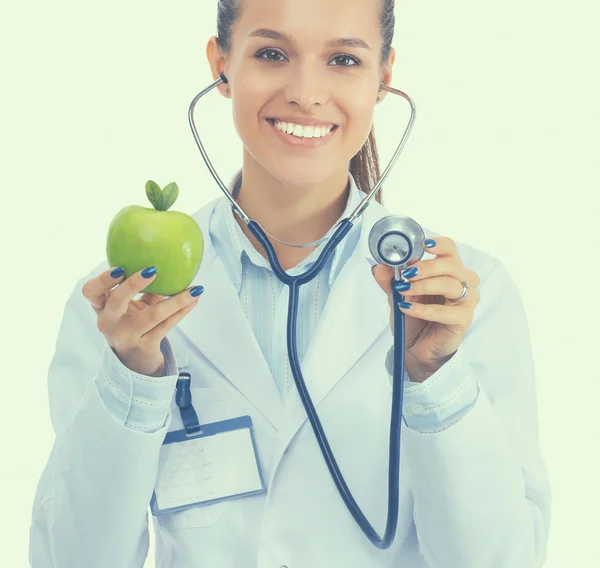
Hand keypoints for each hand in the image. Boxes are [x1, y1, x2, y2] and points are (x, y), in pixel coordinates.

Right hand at [82, 266, 203, 375]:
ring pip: (152, 315)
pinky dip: (182, 311)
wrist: (136, 362)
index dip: (103, 279)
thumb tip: (166, 264)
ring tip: (194, 290)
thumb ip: (143, 290)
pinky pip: (167, 325)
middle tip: (153, 270)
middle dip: (133, 284)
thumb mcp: (132, 307)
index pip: (90, 291)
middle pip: (116, 301)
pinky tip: (194, 300)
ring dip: (176, 300)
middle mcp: (109, 322)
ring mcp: (126, 336)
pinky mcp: (144, 346)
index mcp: (102, 308)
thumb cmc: (134, 325)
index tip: (120, 268)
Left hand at [372, 237, 479, 381]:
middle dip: (425, 268)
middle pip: (451, 265)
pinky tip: (408, 308)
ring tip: (404, 291)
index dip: (440, 244)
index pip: (450, 249)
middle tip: (405, 275)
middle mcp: (463, 281)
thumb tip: (378, 267)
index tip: (424, 244)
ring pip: (451, 284)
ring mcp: (466, 300)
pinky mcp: (464, 319)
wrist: (416, 346)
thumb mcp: (397, 295)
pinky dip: (424, 309)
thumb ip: (390, 280)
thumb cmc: (413, 316)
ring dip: (424, 286)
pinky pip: (445, 311)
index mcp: (449, 269)